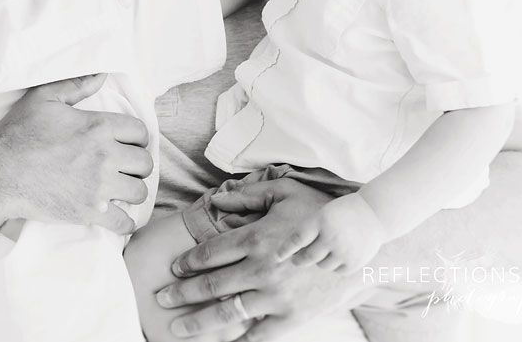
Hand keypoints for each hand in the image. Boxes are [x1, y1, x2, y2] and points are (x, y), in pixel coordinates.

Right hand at [0, 73, 152, 234]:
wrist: (0, 173)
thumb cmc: (20, 134)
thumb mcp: (45, 98)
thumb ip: (76, 85)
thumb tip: (102, 74)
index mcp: (99, 127)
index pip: (140, 132)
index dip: (136, 138)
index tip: (127, 144)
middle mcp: (105, 156)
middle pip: (145, 163)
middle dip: (137, 165)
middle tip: (124, 168)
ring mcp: (99, 186)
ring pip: (139, 192)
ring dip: (132, 191)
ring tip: (120, 190)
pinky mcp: (90, 212)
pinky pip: (124, 223)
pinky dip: (125, 222)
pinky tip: (117, 216)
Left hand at [155, 178, 370, 339]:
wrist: (361, 247)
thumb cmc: (320, 215)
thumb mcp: (284, 193)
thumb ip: (247, 196)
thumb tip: (215, 198)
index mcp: (255, 239)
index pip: (209, 253)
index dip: (187, 262)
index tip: (173, 269)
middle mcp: (261, 270)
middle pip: (211, 285)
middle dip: (181, 293)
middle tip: (160, 297)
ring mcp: (276, 297)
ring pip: (227, 312)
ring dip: (198, 321)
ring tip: (177, 327)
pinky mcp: (292, 316)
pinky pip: (260, 335)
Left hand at [275, 193, 385, 273]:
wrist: (374, 214)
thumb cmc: (342, 212)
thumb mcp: (323, 213)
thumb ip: (309, 230)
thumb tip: (293, 253)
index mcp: (321, 220)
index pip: (297, 239)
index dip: (285, 250)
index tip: (276, 257)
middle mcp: (331, 236)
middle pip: (307, 257)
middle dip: (299, 260)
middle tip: (296, 260)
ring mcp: (344, 251)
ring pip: (321, 265)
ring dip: (319, 260)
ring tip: (326, 250)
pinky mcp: (354, 262)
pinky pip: (336, 270)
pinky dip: (334, 265)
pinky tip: (339, 254)